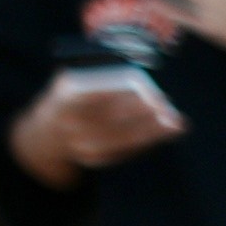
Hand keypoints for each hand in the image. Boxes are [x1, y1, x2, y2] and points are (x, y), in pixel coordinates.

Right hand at [17, 72, 186, 179]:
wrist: (49, 135)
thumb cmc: (71, 99)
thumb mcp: (72, 80)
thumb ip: (95, 71)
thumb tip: (132, 65)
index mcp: (62, 101)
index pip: (89, 96)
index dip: (114, 91)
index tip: (136, 83)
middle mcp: (70, 126)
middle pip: (110, 118)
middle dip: (140, 109)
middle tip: (163, 100)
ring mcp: (82, 146)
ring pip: (123, 137)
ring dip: (152, 129)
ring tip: (176, 120)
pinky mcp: (97, 159)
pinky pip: (127, 150)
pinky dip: (150, 140)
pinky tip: (169, 130)